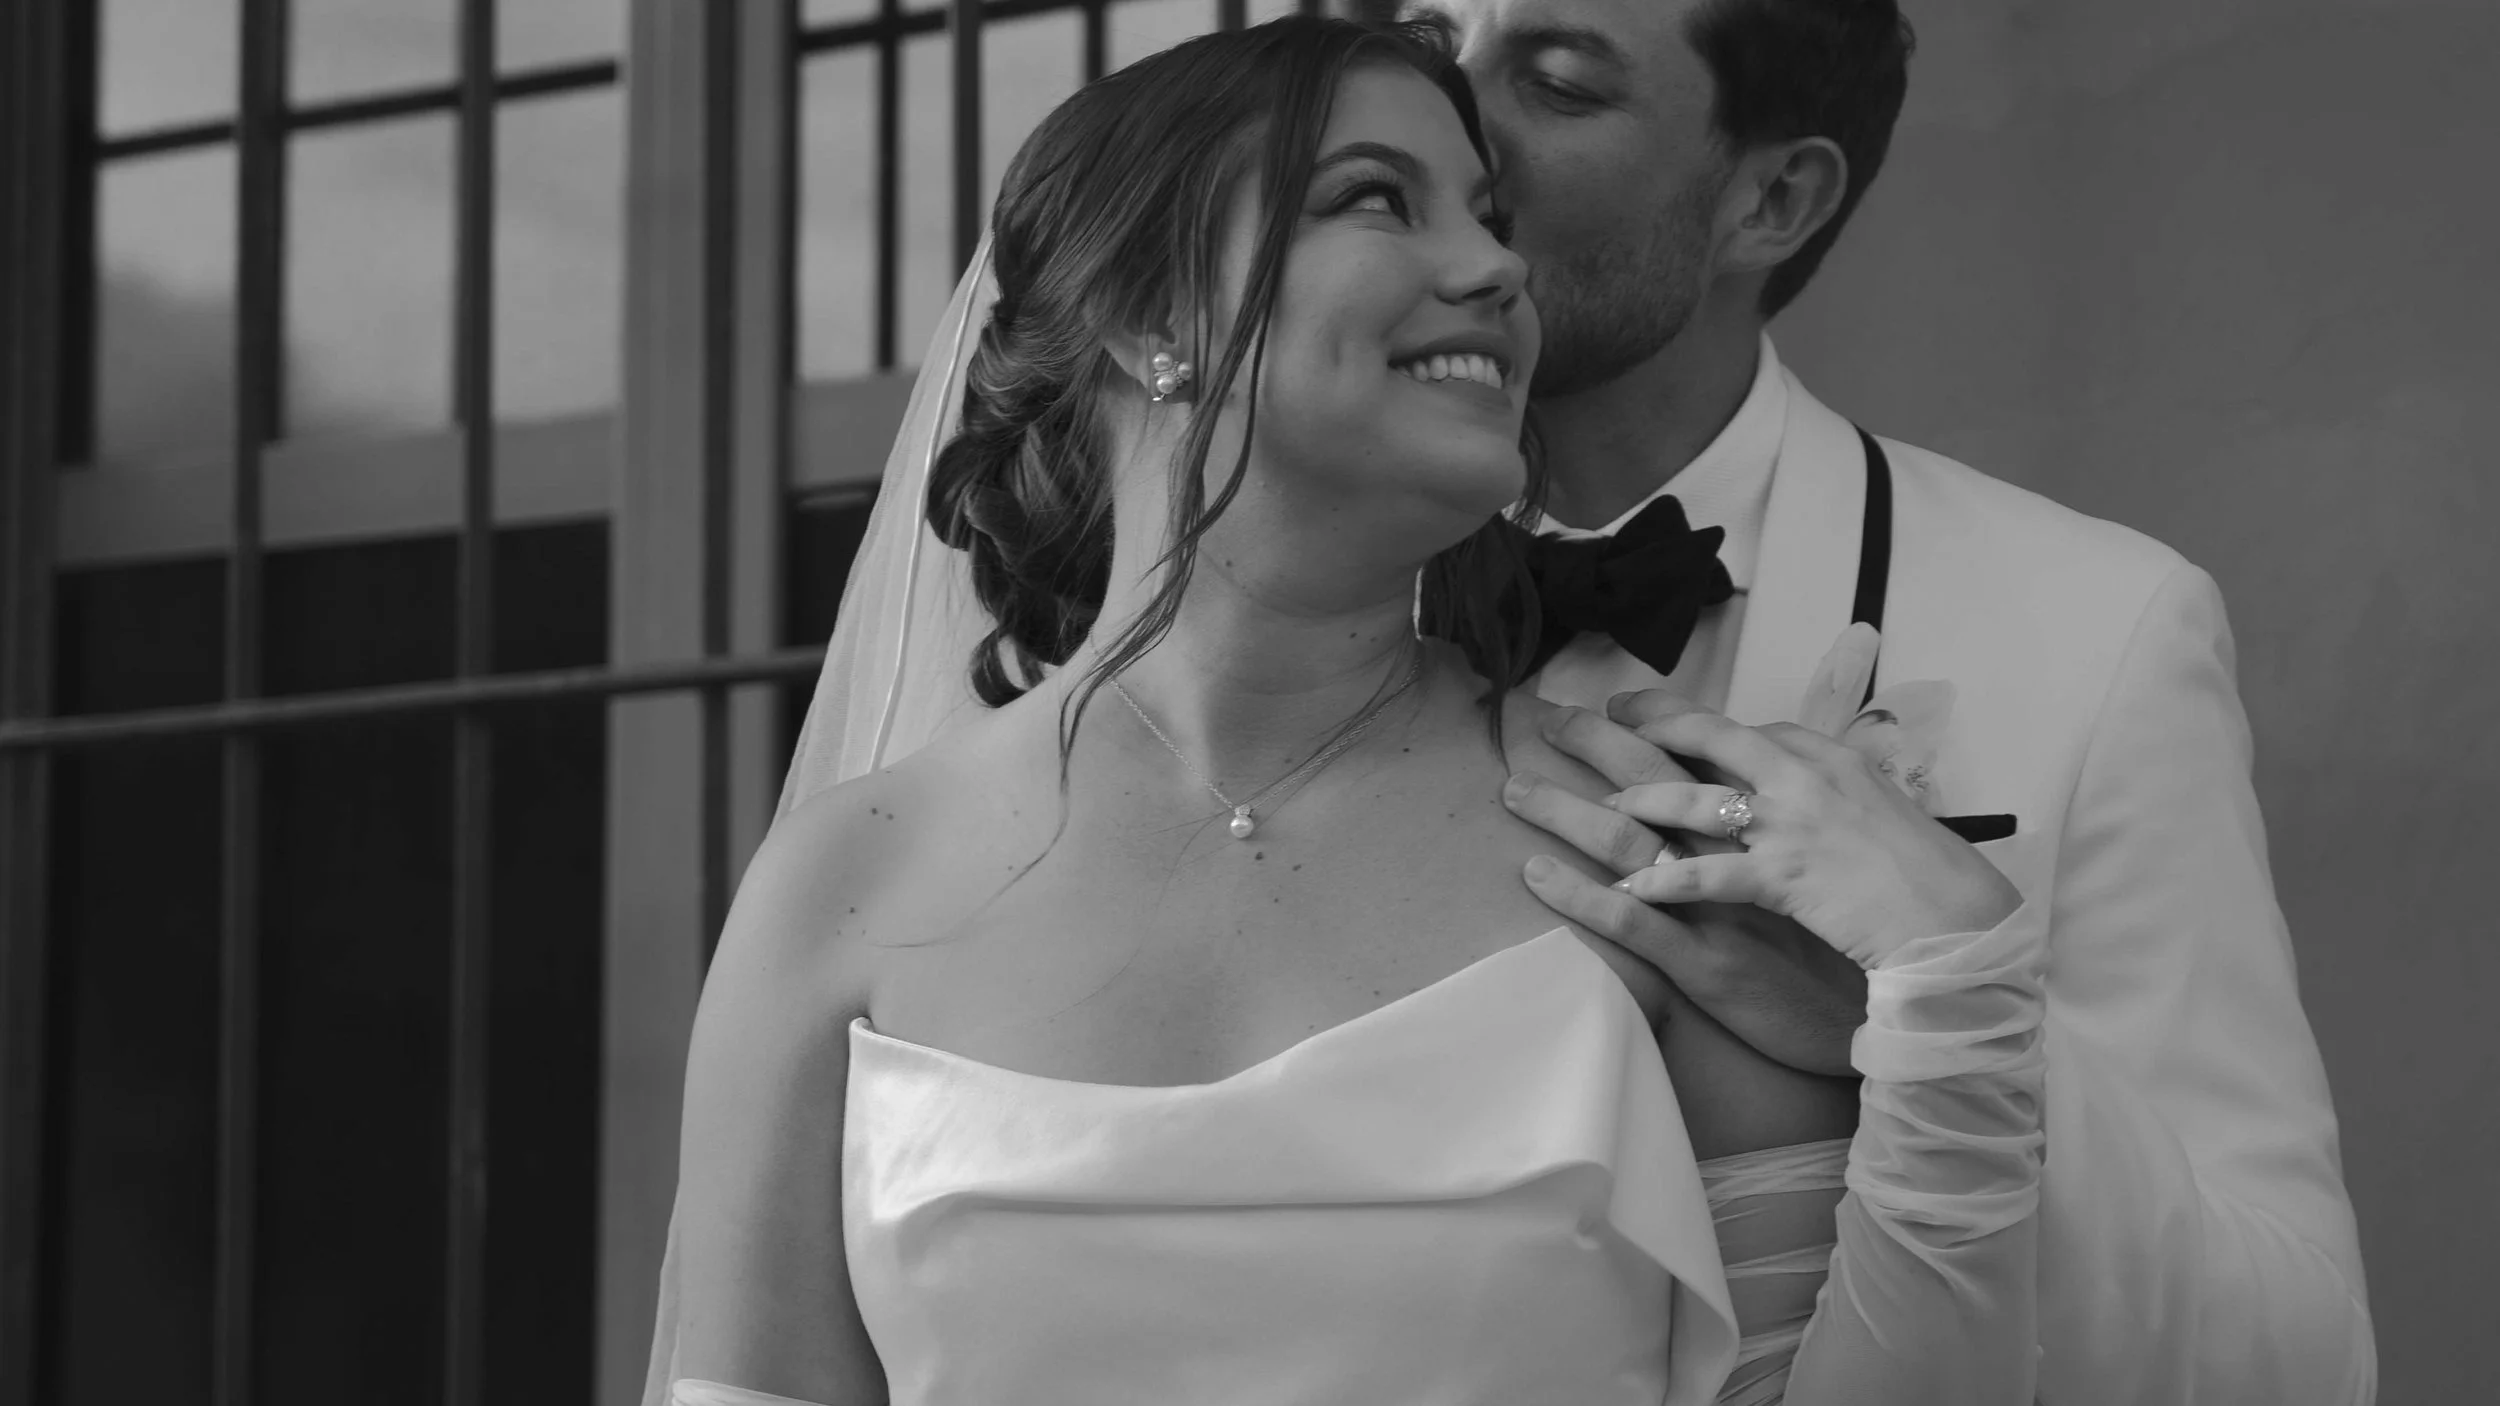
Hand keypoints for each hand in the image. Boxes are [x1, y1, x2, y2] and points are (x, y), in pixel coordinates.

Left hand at [1605, 694, 2021, 967]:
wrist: (1958, 920)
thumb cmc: (1930, 876)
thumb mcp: (1883, 813)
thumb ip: (1835, 800)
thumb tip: (1812, 802)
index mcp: (1831, 758)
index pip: (1751, 731)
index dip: (1697, 726)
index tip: (1659, 721)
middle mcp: (1804, 779)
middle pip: (1709, 736)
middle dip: (1647, 722)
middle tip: (1601, 716)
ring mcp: (1790, 827)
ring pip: (1694, 800)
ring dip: (1641, 800)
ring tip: (1601, 804)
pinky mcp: (1783, 879)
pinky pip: (1707, 875)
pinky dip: (1664, 882)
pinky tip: (1628, 889)